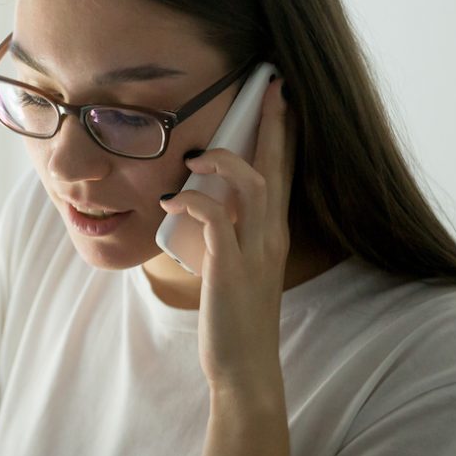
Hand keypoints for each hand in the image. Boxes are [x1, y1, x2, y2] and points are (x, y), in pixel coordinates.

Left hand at [158, 76, 292, 394]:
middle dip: (272, 126)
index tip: (281, 100)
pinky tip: (172, 203)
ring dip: (224, 163)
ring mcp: (254, 252)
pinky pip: (215, 221)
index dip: (283, 136)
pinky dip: (194, 204)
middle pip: (277, 168)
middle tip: (269, 88)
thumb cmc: (234, 319)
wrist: (244, 368)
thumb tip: (201, 209)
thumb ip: (226, 236)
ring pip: (253, 187)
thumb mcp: (234, 267)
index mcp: (273, 234)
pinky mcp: (230, 268)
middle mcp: (271, 237)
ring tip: (195, 158)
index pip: (284, 174)